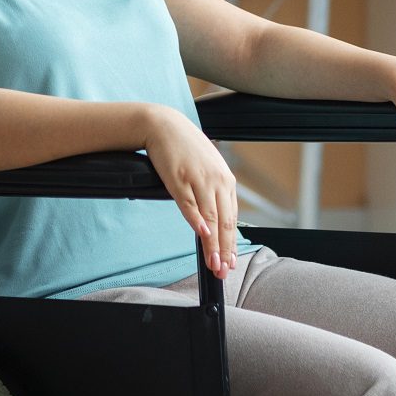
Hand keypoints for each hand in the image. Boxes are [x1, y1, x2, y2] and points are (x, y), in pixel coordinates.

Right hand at [143, 105, 237, 280]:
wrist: (163, 125)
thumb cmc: (185, 148)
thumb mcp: (207, 168)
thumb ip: (214, 192)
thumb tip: (215, 220)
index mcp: (226, 179)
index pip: (232, 218)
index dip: (231, 243)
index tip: (230, 261)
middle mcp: (217, 180)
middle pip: (224, 222)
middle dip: (225, 250)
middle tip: (224, 270)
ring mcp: (199, 180)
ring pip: (210, 218)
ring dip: (213, 245)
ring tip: (213, 263)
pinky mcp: (179, 179)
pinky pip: (190, 204)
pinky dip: (197, 221)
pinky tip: (202, 235)